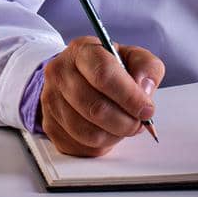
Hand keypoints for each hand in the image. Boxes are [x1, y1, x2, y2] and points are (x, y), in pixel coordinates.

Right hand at [39, 35, 164, 156]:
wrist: (78, 77)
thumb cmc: (108, 68)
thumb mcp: (132, 57)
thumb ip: (146, 67)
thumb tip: (143, 89)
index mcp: (81, 51)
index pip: (103, 74)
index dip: (129, 96)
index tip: (147, 109)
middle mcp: (60, 73)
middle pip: (95, 108)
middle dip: (126, 121)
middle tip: (140, 122)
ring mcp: (51, 100)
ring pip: (88, 132)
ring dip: (115, 134)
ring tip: (125, 125)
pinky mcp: (50, 125)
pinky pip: (81, 145)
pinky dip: (102, 144)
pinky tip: (108, 131)